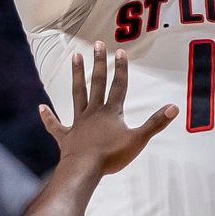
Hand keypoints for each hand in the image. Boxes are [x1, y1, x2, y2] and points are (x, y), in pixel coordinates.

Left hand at [39, 41, 177, 174]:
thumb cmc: (111, 156)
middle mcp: (94, 112)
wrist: (83, 170)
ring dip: (77, 75)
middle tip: (97, 45)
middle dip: (99, 63)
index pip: (119, 86)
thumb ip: (155, 123)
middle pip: (97, 83)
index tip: (121, 52)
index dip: (121, 69)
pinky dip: (47, 117)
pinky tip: (40, 108)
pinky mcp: (66, 137)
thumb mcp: (138, 139)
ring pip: (77, 94)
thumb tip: (174, 107)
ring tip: (74, 57)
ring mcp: (78, 123)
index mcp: (111, 112)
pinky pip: (55, 125)